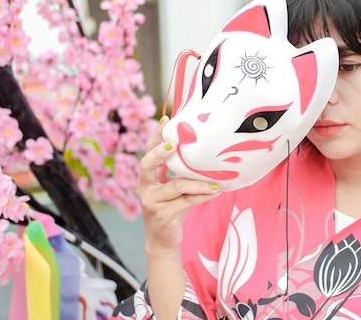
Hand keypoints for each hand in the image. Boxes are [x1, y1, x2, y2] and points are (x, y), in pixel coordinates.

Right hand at [137, 116, 220, 254]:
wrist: (163, 240)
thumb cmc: (172, 208)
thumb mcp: (174, 187)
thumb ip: (181, 172)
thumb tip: (205, 152)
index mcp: (148, 177)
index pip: (148, 151)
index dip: (155, 135)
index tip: (165, 119)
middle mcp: (145, 187)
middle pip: (146, 164)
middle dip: (159, 153)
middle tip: (174, 144)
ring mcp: (151, 201)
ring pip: (175, 186)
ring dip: (198, 183)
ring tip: (216, 182)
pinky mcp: (161, 214)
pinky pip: (185, 202)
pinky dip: (202, 196)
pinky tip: (216, 192)